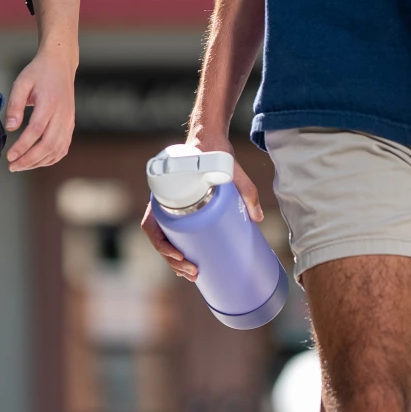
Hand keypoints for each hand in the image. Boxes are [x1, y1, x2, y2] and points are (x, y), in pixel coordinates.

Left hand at [4, 45, 75, 170]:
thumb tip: (11, 129)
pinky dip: (51, 158)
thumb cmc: (38, 73)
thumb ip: (15, 105)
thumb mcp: (21, 83)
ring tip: (22, 165)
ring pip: (57, 149)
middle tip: (13, 166)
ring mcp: (69, 120)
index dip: (22, 146)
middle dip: (30, 160)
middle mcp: (63, 114)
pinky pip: (63, 147)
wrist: (60, 64)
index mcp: (50, 102)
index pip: (36, 130)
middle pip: (49, 144)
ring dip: (39, 162)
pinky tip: (37, 161)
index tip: (9, 156)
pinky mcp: (70, 124)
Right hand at [140, 136, 262, 281]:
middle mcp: (164, 202)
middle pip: (159, 239)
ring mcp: (172, 207)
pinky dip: (178, 250)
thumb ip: (246, 190)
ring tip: (192, 275)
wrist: (210, 136)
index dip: (162, 246)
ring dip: (174, 261)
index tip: (180, 257)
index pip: (152, 226)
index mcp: (165, 192)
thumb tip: (258, 219)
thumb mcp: (231, 170)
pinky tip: (186, 266)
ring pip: (165, 239)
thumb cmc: (215, 152)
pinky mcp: (183, 210)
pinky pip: (174, 233)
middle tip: (193, 273)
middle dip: (173, 261)